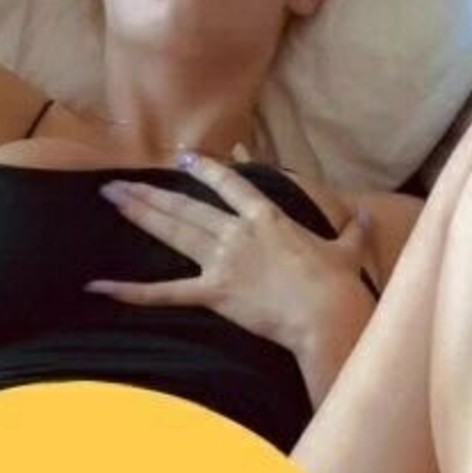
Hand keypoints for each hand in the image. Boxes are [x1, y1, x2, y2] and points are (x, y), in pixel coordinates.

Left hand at [90, 152, 376, 399]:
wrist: (327, 314)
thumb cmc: (338, 285)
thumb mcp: (349, 251)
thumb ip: (355, 231)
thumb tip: (371, 216)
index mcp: (267, 218)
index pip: (231, 185)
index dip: (206, 170)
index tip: (183, 158)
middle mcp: (238, 232)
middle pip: (186, 206)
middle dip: (149, 191)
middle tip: (115, 181)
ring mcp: (223, 261)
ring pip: (172, 232)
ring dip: (138, 214)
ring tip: (109, 199)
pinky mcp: (214, 293)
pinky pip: (165, 292)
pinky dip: (130, 291)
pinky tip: (100, 286)